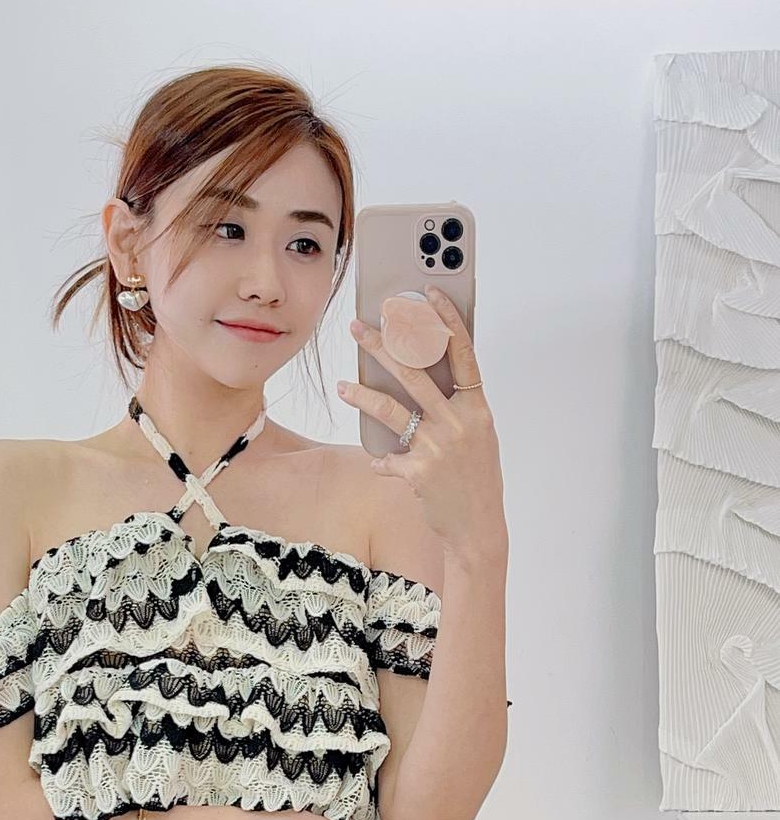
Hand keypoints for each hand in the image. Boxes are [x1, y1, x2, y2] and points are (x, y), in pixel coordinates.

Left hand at [339, 287, 506, 564]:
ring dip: (362, 395)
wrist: (477, 526)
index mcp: (477, 407)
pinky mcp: (418, 471)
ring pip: (392, 409)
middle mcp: (458, 422)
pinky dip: (381, 459)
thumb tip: (422, 380)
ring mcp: (438, 446)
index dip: (446, 320)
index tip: (426, 293)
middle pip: (415, 372)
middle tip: (360, 328)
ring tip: (343, 386)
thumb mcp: (477, 436)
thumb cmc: (476, 479)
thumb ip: (456, 408)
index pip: (462, 352)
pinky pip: (388, 457)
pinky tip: (377, 461)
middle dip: (383, 346)